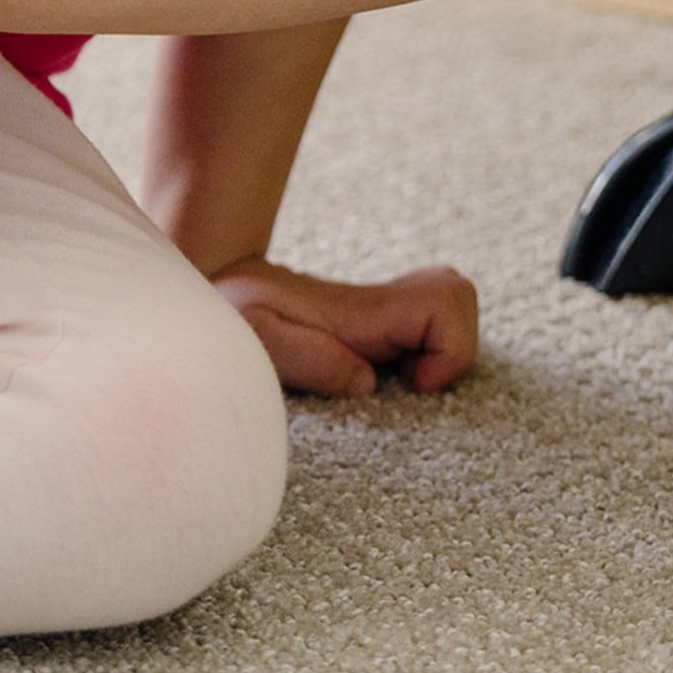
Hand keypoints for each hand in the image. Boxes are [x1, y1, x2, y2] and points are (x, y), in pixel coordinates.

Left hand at [213, 257, 478, 397]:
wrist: (215, 286)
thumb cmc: (231, 318)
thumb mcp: (256, 338)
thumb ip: (307, 358)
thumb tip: (366, 382)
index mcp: (360, 313)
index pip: (443, 303)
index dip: (449, 350)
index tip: (412, 386)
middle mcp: (379, 304)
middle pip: (457, 294)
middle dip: (454, 347)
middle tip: (410, 383)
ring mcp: (381, 308)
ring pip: (451, 302)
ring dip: (443, 347)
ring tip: (403, 380)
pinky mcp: (378, 320)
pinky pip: (431, 320)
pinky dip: (428, 348)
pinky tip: (390, 374)